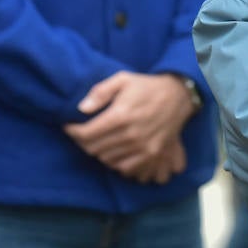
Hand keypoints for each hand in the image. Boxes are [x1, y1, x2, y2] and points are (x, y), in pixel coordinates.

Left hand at [64, 72, 194, 180]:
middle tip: (82, 133)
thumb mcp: (123, 79)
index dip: (73, 132)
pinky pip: (124, 168)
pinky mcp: (151, 155)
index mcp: (120, 115)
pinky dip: (114, 161)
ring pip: (106, 159)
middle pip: (94, 149)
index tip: (69, 126)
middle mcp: (130, 134)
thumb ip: (100, 92)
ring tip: (97, 140)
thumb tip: (81, 108)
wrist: (178, 96)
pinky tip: (113, 150)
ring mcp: (141, 147)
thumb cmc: (147, 86)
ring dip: (98, 151)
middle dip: (83, 141)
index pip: (87, 134)